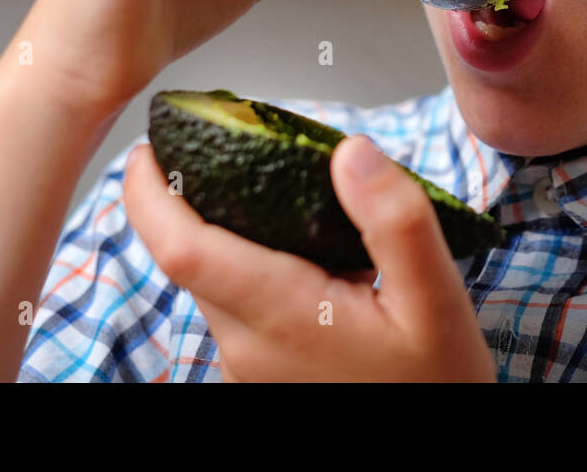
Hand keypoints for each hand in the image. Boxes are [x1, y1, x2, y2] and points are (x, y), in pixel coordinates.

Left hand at [123, 135, 496, 381]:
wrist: (440, 449)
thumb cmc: (440, 382)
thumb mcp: (438, 297)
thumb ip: (394, 220)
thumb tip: (350, 152)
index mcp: (283, 317)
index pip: (181, 249)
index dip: (149, 195)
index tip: (146, 150)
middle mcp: (250, 347)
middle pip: (190, 260)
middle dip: (185, 200)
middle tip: (216, 145)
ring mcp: (252, 367)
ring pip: (214, 282)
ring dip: (221, 232)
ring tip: (265, 184)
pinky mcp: (264, 374)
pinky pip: (239, 306)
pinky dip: (250, 264)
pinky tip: (300, 248)